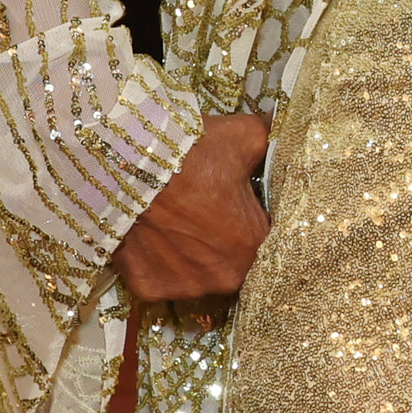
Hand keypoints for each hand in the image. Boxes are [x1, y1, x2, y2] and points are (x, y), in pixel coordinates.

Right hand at [114, 112, 271, 308]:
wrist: (125, 164)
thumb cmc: (191, 152)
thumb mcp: (245, 137)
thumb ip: (273, 141)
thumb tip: (286, 124)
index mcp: (255, 247)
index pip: (266, 240)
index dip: (254, 220)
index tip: (241, 203)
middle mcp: (224, 278)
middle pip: (232, 261)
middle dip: (225, 240)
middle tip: (207, 211)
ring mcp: (185, 288)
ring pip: (197, 273)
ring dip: (192, 254)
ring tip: (178, 221)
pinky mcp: (149, 288)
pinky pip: (161, 278)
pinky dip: (159, 261)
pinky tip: (154, 234)